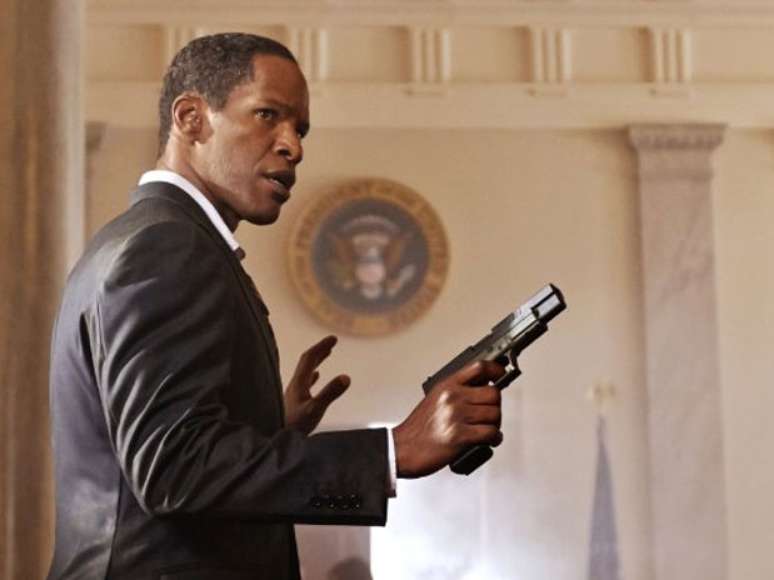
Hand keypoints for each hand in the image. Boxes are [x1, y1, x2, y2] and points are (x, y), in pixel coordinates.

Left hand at [284, 335, 350, 434]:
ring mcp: (293, 395)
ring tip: (326, 355)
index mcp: (298, 383)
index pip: (309, 358)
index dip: (321, 346)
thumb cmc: (293, 427)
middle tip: (332, 342)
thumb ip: (330, 393)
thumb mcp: (315, 409)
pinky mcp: (294, 404)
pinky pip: (304, 384)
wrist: (273, 441)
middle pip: (306, 362)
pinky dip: (312, 377)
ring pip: (305, 372)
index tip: (334, 338)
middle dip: (320, 350)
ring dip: (317, 361)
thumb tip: (346, 377)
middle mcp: (294, 386)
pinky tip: (316, 377)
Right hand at [393, 361, 504, 477]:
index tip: (500, 373)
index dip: (495, 369)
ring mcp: (456, 415)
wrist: (401, 449)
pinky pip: (491, 433)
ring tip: (487, 430)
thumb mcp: (434, 399)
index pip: (479, 367)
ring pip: (495, 414)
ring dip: (495, 424)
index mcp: (447, 385)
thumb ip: (455, 391)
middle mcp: (452, 397)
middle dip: (495, 406)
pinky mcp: (460, 435)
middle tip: (489, 415)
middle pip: (494, 393)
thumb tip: (482, 388)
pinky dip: (495, 438)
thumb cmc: (417, 429)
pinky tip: (489, 440)